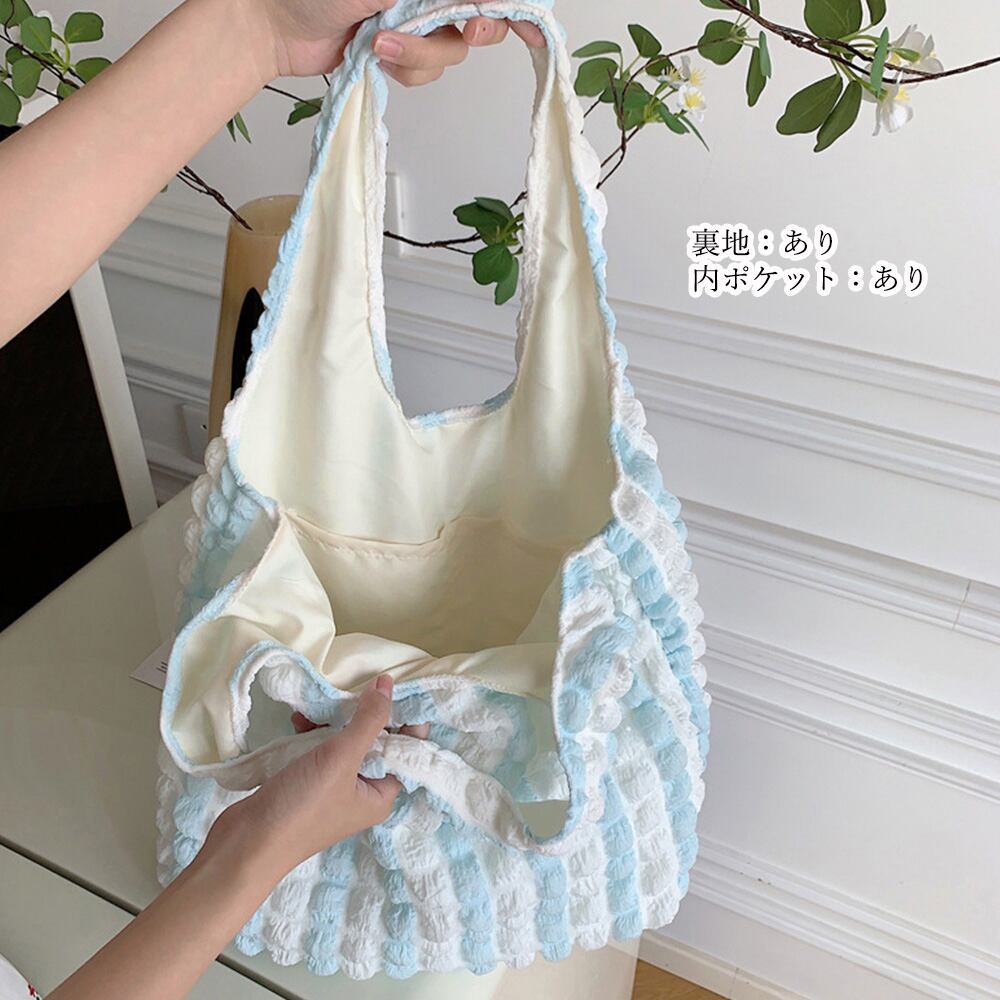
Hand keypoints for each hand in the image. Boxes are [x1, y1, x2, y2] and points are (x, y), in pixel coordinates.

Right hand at [206, 674, 424, 879]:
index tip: (392, 685)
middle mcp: (363, 792)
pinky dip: (312, 733)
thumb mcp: (341, 759)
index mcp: (382, 794)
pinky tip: (299, 720)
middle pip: (375, 742)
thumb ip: (368, 721)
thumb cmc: (302, 806)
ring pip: (345, 743)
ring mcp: (333, 788)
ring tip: (317, 705)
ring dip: (333, 722)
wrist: (245, 845)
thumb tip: (388, 684)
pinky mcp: (307, 783)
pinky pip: (320, 750)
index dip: (403, 717)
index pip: (406, 749)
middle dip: (362, 714)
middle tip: (351, 688)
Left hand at [250, 0, 544, 79]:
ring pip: (451, 50)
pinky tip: (375, 55)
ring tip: (381, 42)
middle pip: (478, 15)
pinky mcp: (397, 50)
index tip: (531, 23)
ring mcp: (412, 18)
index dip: (512, 4)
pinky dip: (405, 70)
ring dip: (421, 54)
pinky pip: (424, 72)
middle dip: (470, 29)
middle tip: (466, 32)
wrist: (265, 21)